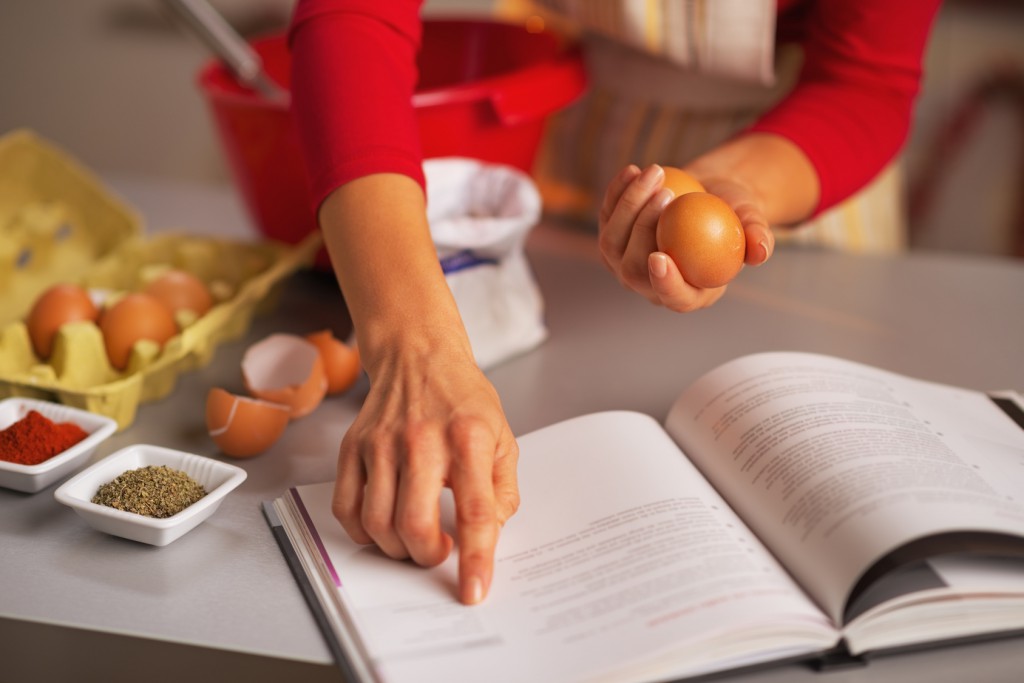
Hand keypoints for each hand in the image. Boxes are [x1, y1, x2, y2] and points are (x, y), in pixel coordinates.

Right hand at [332, 340, 519, 605]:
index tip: (474, 591)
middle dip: (427, 556)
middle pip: (415, 523)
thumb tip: (488, 534)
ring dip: (396, 548)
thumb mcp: (503, 438)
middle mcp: (422, 439)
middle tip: (438, 553)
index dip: (476, 558)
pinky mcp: (353, 446)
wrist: (418, 356)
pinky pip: (346, 507)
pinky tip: (383, 526)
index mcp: (469, 438)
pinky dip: (362, 532)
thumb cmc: (463, 400)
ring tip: (413, 539)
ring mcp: (382, 442)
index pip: (475, 510)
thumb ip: (502, 491)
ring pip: (377, 522)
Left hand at [597, 163, 773, 312]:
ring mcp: (624, 263)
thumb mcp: (751, 221)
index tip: (660, 256)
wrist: (708, 195)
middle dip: (643, 230)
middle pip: (633, 269)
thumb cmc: (735, 213)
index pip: (671, 297)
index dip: (662, 283)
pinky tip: (633, 169)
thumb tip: (762, 251)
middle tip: (666, 194)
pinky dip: (618, 192)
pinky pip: (607, 217)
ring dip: (630, 205)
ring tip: (657, 172)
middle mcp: (649, 284)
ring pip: (611, 243)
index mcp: (687, 294)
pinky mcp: (612, 236)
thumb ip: (758, 237)